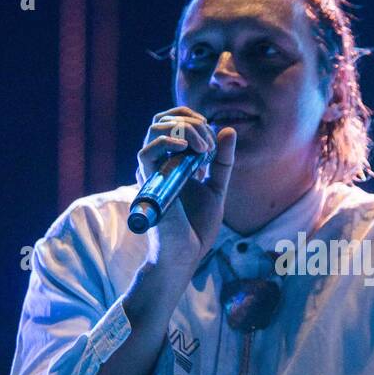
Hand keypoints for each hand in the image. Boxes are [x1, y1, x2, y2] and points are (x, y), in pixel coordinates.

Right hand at [135, 106, 236, 269]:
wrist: (185, 255)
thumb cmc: (196, 228)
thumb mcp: (217, 188)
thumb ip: (222, 161)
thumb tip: (228, 129)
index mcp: (174, 162)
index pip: (172, 122)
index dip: (192, 119)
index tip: (212, 136)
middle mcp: (160, 163)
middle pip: (162, 120)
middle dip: (189, 121)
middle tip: (208, 143)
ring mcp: (153, 172)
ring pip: (154, 129)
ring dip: (183, 129)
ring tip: (203, 148)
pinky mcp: (148, 184)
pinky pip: (145, 153)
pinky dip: (167, 142)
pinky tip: (186, 149)